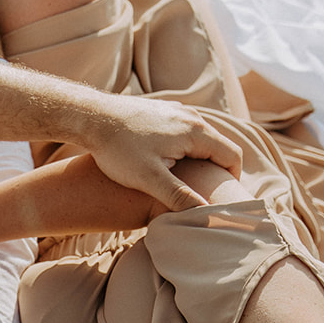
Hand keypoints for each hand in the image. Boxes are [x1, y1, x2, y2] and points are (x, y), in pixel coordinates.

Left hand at [70, 92, 243, 211]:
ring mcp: (177, 111)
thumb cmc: (118, 149)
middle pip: (219, 147)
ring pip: (201, 140)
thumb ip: (178, 195)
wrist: (91, 117)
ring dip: (200, 161)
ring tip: (187, 184)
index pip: (232, 156)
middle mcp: (191, 116)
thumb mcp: (148, 178)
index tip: (220, 200)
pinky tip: (168, 166)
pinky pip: (185, 132)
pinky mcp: (162, 111)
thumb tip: (205, 212)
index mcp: (196, 131)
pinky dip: (185, 150)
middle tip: (205, 196)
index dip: (231, 181)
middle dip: (216, 172)